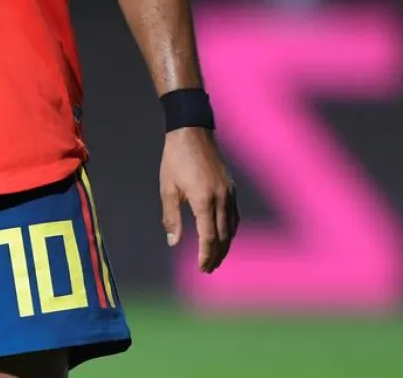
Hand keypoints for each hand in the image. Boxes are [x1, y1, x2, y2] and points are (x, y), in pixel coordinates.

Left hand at [160, 127, 238, 272]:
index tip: (202, 268)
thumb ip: (171, 217)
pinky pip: (235, 216)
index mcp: (204, 200)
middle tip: (208, 268)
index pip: (208, 237)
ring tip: (216, 258)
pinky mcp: (232, 188)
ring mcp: (230, 193)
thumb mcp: (167, 188)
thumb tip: (173, 242)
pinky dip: (230, 230)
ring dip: (225, 245)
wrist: (192, 134)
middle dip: (216, 255)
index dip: (206, 255)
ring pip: (232, 228)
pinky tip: (224, 236)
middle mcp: (221, 199)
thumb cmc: (175, 161)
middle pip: (223, 236)